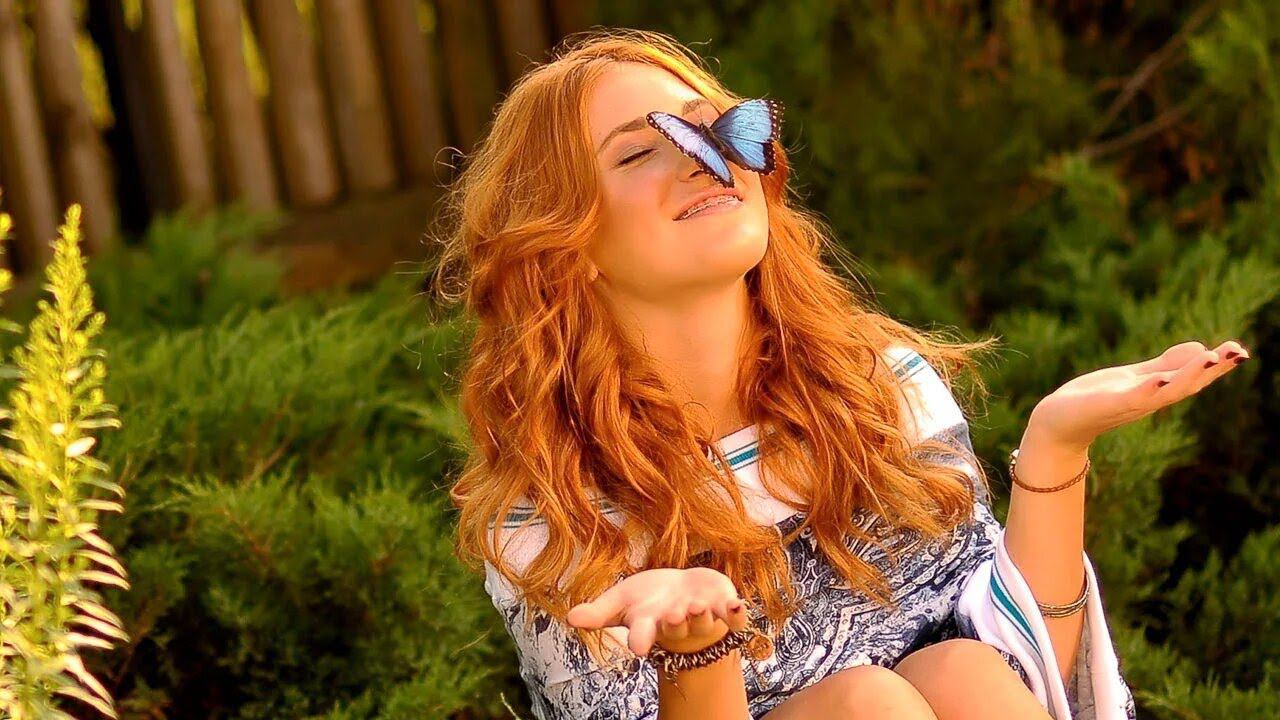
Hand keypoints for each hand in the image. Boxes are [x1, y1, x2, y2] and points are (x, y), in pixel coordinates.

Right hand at [565, 567, 751, 655]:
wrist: (682, 593)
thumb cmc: (649, 600)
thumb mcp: (621, 602)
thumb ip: (599, 612)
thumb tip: (569, 618)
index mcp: (651, 624)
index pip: (643, 635)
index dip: (641, 640)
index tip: (638, 646)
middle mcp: (678, 624)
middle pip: (676, 628)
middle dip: (676, 623)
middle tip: (674, 615)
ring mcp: (703, 617)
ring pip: (703, 621)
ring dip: (702, 616)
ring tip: (696, 606)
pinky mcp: (724, 607)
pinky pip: (734, 618)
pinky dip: (738, 614)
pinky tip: (738, 606)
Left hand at [1028, 339, 1251, 449]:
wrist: (1058, 424)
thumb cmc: (1095, 400)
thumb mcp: (1135, 377)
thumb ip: (1166, 365)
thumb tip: (1203, 349)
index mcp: (1156, 392)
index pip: (1193, 377)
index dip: (1218, 366)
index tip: (1241, 351)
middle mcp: (1148, 400)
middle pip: (1187, 384)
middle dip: (1213, 369)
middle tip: (1238, 353)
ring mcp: (1129, 404)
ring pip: (1165, 391)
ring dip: (1187, 375)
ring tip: (1210, 358)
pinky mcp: (1107, 404)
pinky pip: (1131, 398)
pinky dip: (1146, 389)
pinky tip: (1159, 378)